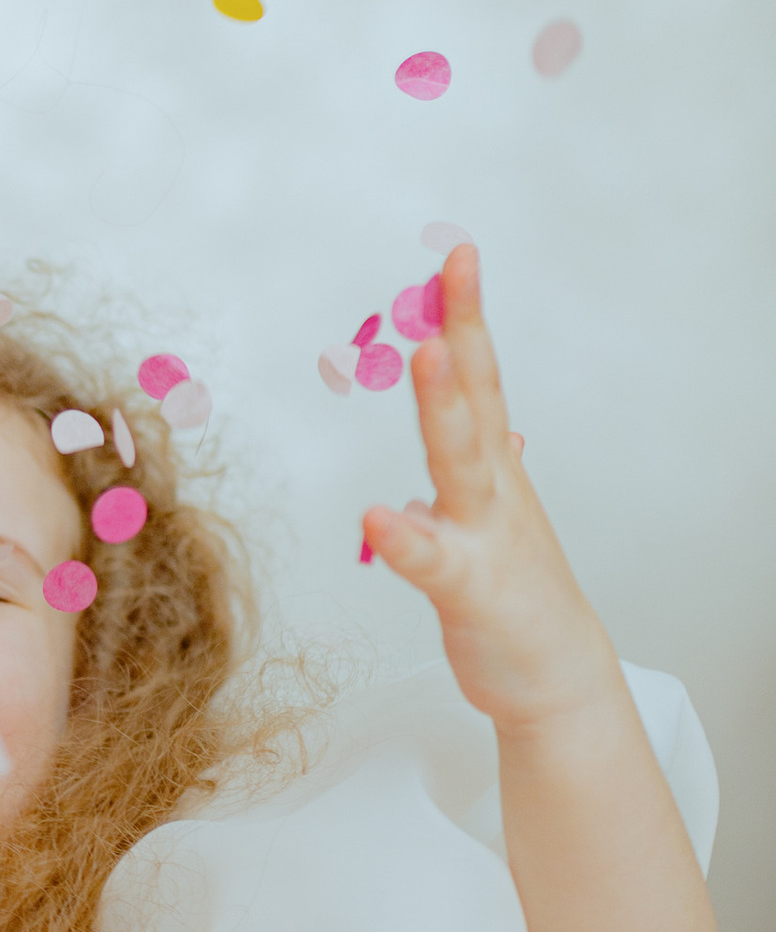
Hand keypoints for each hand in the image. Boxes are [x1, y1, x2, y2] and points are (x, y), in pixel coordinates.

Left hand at [361, 248, 617, 733]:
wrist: (555, 677)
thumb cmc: (517, 597)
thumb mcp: (499, 521)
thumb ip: (490, 471)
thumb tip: (501, 431)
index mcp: (492, 469)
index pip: (479, 377)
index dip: (465, 316)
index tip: (456, 253)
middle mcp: (494, 490)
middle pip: (478, 397)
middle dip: (465, 329)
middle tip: (453, 265)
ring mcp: (485, 537)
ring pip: (462, 464)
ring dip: (445, 409)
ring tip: (427, 355)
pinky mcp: (470, 591)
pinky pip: (434, 562)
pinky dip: (406, 540)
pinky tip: (377, 517)